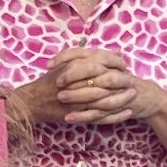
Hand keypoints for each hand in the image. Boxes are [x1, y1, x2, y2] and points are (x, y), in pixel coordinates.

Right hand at [16, 47, 135, 132]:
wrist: (33, 101)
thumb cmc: (49, 81)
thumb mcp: (66, 63)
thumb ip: (87, 56)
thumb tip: (114, 51)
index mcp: (75, 66)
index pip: (102, 60)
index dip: (116, 63)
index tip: (124, 65)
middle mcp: (78, 82)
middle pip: (107, 79)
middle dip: (122, 81)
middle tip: (133, 82)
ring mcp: (79, 100)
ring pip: (107, 98)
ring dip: (122, 98)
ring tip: (133, 96)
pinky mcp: (79, 115)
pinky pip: (101, 116)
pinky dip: (116, 115)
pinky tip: (127, 113)